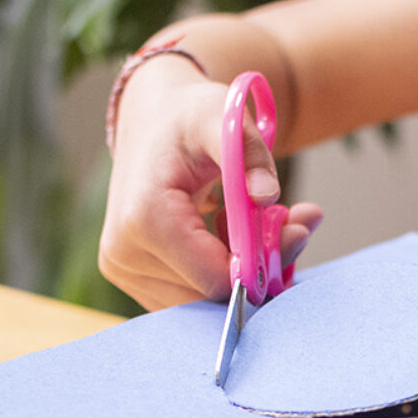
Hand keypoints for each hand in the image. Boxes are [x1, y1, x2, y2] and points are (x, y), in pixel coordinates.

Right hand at [98, 57, 321, 310]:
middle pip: (212, 296)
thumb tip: (267, 195)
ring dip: (243, 271)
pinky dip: (223, 274)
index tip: (294, 227)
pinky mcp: (134, 280)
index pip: (216, 278)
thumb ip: (250, 153)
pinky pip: (192, 296)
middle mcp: (124, 254)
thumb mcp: (222, 116)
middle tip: (290, 223)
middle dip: (260, 267)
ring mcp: (125, 272)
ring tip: (257, 222)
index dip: (262, 262)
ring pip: (206, 301)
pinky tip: (232, 237)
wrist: (150, 121)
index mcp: (144, 219)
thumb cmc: (186, 118)